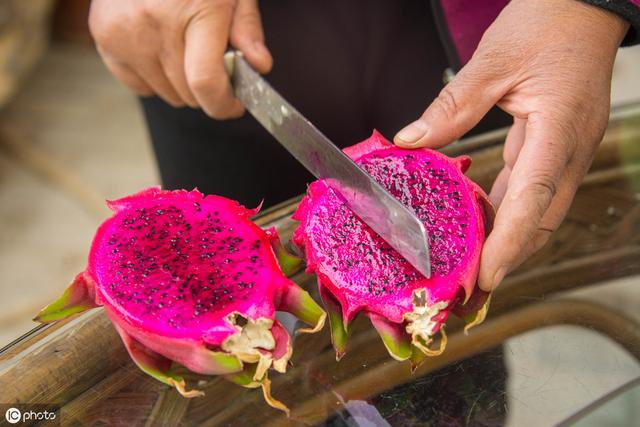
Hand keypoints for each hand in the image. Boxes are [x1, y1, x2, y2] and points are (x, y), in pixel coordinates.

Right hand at [89, 0, 271, 117]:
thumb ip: (247, 29)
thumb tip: (259, 66)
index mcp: (196, 9)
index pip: (206, 81)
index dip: (224, 104)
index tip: (233, 105)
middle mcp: (155, 23)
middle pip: (188, 94)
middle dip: (207, 88)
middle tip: (212, 62)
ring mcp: (125, 33)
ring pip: (167, 94)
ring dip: (182, 84)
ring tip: (184, 46)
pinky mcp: (105, 38)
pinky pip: (140, 86)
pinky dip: (155, 77)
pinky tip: (160, 48)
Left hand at [393, 0, 628, 290]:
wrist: (583, 7)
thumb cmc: (546, 25)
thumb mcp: (493, 61)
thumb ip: (453, 106)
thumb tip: (412, 141)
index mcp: (559, 130)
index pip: (532, 200)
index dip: (508, 245)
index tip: (486, 278)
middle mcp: (569, 150)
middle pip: (540, 219)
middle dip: (508, 256)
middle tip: (468, 284)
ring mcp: (567, 151)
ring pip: (538, 210)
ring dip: (506, 238)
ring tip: (468, 261)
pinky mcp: (557, 147)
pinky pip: (532, 189)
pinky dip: (506, 210)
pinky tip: (478, 218)